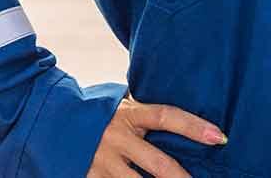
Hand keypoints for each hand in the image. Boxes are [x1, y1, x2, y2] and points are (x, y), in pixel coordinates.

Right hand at [89, 93, 226, 177]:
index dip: (194, 127)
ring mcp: (102, 162)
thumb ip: (145, 114)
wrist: (51, 119)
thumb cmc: (97, 113)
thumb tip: (182, 123)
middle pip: (159, 164)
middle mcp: (117, 138)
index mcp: (129, 114)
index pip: (167, 117)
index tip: (219, 138)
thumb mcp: (121, 106)